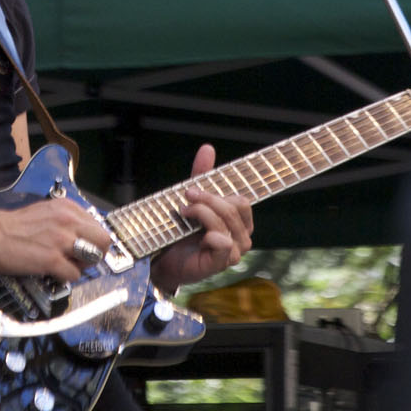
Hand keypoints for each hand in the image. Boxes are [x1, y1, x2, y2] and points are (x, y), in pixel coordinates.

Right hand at [0, 199, 111, 283]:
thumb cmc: (15, 225)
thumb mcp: (47, 211)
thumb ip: (67, 220)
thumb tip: (82, 235)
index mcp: (67, 208)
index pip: (98, 226)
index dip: (94, 240)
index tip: (87, 247)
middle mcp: (67, 221)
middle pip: (103, 241)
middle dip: (97, 253)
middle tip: (84, 259)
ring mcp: (61, 240)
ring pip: (93, 257)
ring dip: (83, 265)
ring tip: (69, 265)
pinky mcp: (52, 259)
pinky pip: (74, 274)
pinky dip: (66, 277)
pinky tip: (54, 272)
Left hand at [150, 143, 252, 295]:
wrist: (167, 258)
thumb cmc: (184, 231)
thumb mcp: (193, 200)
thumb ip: (202, 175)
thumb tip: (208, 148)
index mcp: (240, 221)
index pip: (242, 200)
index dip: (217, 192)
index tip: (193, 189)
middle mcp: (242, 236)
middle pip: (235, 207)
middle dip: (208, 198)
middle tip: (187, 197)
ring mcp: (235, 251)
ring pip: (225, 221)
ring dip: (201, 212)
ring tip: (184, 213)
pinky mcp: (222, 262)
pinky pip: (223, 242)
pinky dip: (208, 234)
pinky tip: (196, 236)